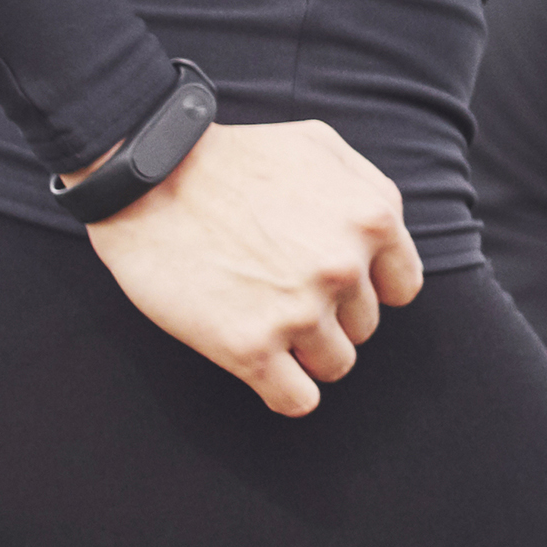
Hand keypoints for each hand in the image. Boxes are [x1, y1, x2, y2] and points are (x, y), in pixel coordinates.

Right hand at [85, 118, 425, 413]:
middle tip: (278, 289)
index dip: (367, 288)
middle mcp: (343, 268)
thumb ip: (368, 190)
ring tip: (264, 319)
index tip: (332, 282)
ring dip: (304, 353)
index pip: (401, 288)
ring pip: (335, 366)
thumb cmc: (233, 158)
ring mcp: (298, 311)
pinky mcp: (249, 348)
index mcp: (371, 218)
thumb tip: (388, 238)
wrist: (145, 178)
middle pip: (363, 328)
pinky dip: (283, 391)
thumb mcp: (319, 145)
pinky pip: (296, 401)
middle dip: (328, 315)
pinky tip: (260, 364)